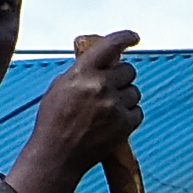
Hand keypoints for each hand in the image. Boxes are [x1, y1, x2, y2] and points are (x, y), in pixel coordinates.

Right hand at [24, 31, 141, 192]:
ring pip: (134, 91)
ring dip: (125, 97)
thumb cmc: (54, 121)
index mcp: (83, 72)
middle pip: (128, 70)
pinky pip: (137, 112)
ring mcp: (114, 105)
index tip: (133, 37)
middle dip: (121, 77)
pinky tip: (112, 122)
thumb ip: (83, 70)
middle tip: (110, 89)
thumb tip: (103, 60)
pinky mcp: (125, 124)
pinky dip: (129, 116)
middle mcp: (100, 85)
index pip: (110, 45)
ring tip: (106, 110)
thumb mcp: (61, 86)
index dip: (125, 38)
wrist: (57, 154)